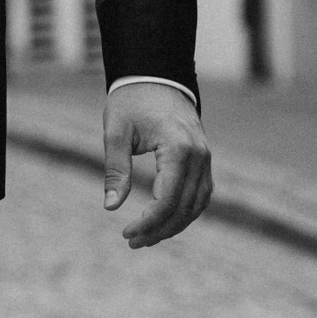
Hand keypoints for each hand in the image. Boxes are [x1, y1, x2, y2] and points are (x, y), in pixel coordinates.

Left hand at [102, 80, 212, 247]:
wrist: (156, 75)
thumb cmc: (131, 101)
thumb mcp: (116, 132)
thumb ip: (115, 170)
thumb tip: (111, 207)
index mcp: (178, 148)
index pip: (167, 200)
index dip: (148, 222)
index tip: (126, 233)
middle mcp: (199, 156)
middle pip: (184, 208)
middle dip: (159, 230)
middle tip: (133, 242)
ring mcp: (205, 157)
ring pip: (197, 205)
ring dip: (174, 225)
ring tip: (147, 238)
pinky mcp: (204, 158)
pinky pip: (201, 194)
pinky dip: (185, 211)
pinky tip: (165, 221)